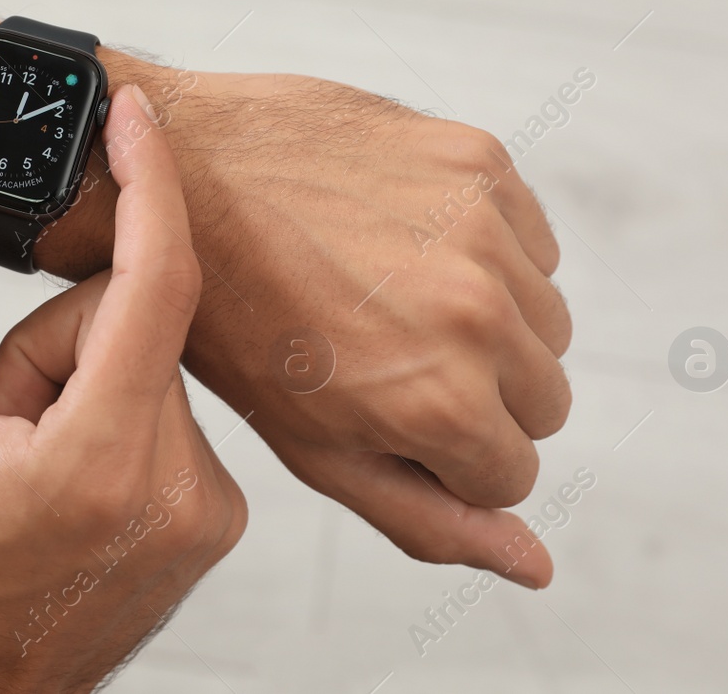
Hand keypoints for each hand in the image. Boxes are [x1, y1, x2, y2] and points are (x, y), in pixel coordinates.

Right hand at [0, 86, 246, 693]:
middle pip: (131, 322)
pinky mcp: (217, 518)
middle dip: (54, 345)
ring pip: (149, 363)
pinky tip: (68, 478)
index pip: (156, 281)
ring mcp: (210, 509)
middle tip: (2, 423)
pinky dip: (115, 416)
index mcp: (105, 459)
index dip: (147, 183)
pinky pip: (170, 408)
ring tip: (30, 463)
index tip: (131, 115)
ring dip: (82, 385)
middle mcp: (182, 486)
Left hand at [44, 68, 570, 588]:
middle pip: (545, 400)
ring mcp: (480, 229)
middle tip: (390, 359)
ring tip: (393, 301)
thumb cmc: (233, 324)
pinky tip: (405, 245)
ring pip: (547, 321)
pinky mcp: (476, 160)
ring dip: (491, 323)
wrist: (180, 183)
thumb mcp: (315, 448)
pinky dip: (490, 253)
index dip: (448, 456)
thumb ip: (429, 518)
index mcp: (440, 402)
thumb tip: (537, 567)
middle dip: (481, 395)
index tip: (389, 416)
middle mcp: (477, 314)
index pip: (513, 472)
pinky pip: (533, 242)